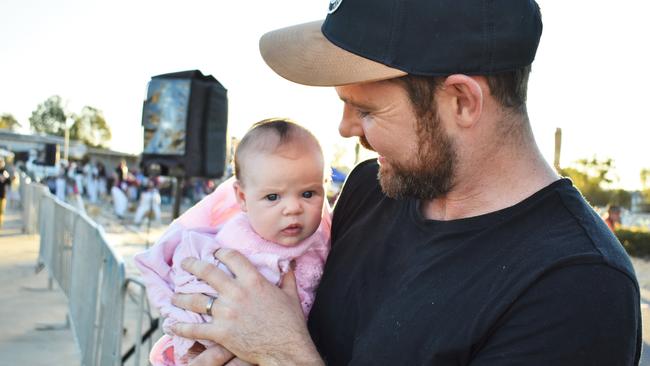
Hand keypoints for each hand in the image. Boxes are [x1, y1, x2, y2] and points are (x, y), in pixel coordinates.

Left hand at [171, 249, 322, 365]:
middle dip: (193, 265)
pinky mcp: (220, 332)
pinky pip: (194, 329)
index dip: (220, 252)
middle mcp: (236, 292)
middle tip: (184, 263)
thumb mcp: (291, 296)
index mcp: (253, 280)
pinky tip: (170, 325)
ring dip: (181, 297)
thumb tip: (290, 264)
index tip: (214, 252)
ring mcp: (226, 313)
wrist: (286, 349)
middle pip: (208, 272)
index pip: (231, 257)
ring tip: (174, 296)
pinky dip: (179, 327)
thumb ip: (287, 277)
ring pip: (196, 300)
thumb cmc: (290, 323)